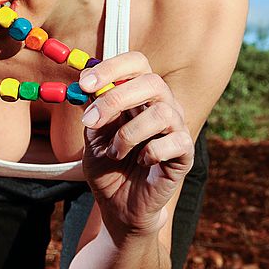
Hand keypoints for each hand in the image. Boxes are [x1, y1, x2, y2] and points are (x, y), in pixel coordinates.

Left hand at [77, 52, 194, 239]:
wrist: (118, 205)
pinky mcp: (184, 154)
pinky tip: (140, 163)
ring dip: (129, 134)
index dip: (112, 67)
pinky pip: (175, 142)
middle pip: (151, 82)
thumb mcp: (93, 135)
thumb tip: (84, 82)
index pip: (137, 63)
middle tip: (91, 120)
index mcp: (139, 96)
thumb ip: (93, 109)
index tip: (85, 83)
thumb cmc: (108, 166)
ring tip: (115, 152)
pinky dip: (149, 152)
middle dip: (116, 98)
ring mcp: (176, 129)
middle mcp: (162, 106)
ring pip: (162, 113)